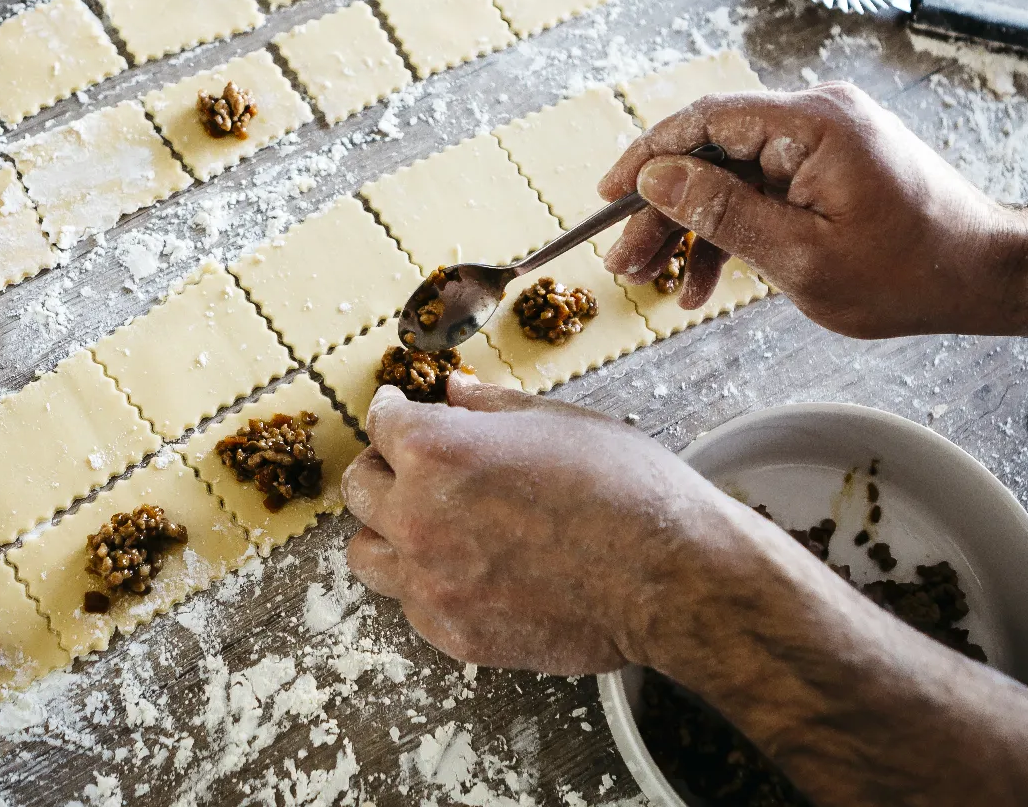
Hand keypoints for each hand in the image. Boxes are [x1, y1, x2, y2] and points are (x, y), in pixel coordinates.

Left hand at [340, 377, 733, 674]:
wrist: (670, 577)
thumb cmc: (625, 489)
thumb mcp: (557, 421)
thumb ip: (490, 408)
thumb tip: (451, 393)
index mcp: (438, 452)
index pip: (380, 424)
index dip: (392, 413)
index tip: (399, 413)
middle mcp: (419, 516)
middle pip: (358, 489)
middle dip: (382, 468)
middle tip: (409, 465)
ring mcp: (431, 583)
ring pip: (366, 555)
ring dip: (388, 532)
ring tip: (427, 524)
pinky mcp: (454, 633)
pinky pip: (410, 604)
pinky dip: (426, 584)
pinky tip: (465, 569)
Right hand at [599, 82, 1024, 337]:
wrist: (989, 275)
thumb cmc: (909, 273)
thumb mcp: (801, 257)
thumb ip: (722, 213)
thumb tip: (656, 178)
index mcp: (812, 124)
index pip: (704, 120)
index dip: (647, 156)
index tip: (608, 196)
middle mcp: (818, 115)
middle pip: (713, 151)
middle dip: (665, 209)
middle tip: (627, 263)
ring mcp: (827, 138)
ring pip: (734, 175)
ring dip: (695, 228)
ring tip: (661, 284)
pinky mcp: (833, 163)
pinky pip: (766, 187)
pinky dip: (735, 229)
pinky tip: (707, 281)